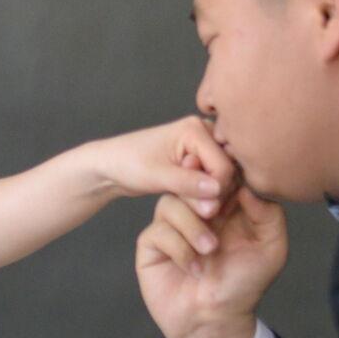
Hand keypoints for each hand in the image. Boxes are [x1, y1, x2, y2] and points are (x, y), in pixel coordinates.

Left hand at [89, 116, 236, 216]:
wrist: (111, 165)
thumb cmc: (127, 164)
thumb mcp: (157, 176)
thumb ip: (188, 184)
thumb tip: (217, 192)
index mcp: (195, 128)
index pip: (223, 166)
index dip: (216, 191)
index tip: (200, 209)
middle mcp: (204, 132)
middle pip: (227, 169)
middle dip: (214, 193)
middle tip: (194, 207)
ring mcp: (203, 144)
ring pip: (222, 177)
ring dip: (210, 194)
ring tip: (189, 202)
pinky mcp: (199, 158)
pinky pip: (214, 178)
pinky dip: (206, 193)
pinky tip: (191, 200)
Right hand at [135, 179, 287, 337]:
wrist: (216, 321)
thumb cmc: (244, 284)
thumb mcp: (271, 248)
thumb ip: (268, 214)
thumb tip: (247, 186)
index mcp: (223, 205)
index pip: (216, 174)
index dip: (221, 174)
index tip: (229, 186)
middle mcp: (194, 210)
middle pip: (188, 180)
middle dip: (202, 193)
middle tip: (215, 212)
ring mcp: (171, 226)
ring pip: (171, 203)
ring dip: (192, 227)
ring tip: (209, 251)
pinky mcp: (152, 246)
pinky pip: (158, 232)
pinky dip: (179, 249)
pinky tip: (193, 268)